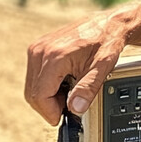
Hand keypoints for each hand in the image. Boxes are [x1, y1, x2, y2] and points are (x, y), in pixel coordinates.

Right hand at [24, 10, 129, 124]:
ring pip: (32, 86)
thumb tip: (76, 108)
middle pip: (33, 93)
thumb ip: (88, 88)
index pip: (40, 95)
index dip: (50, 112)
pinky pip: (35, 76)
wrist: (108, 24)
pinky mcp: (38, 48)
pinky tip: (63, 82)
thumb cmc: (107, 41)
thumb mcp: (103, 66)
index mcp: (55, 55)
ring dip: (48, 96)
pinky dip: (46, 85)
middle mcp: (41, 50)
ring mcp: (37, 48)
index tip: (62, 117)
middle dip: (49, 106)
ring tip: (69, 91)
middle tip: (70, 105)